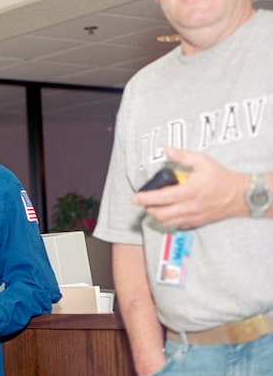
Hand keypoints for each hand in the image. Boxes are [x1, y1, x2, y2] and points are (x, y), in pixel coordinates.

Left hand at [132, 148, 246, 229]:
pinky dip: (168, 220)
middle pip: (160, 214)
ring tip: (152, 207)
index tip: (135, 198)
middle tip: (143, 201)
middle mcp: (189, 207)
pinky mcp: (197, 222)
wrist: (240, 195)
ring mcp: (193, 217)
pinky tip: (167, 212)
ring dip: (156, 216)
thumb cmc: (221, 178)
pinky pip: (177, 225)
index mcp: (188, 191)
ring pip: (167, 222)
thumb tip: (166, 150)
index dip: (144, 198)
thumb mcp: (202, 161)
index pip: (160, 198)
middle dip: (147, 208)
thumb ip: (182, 156)